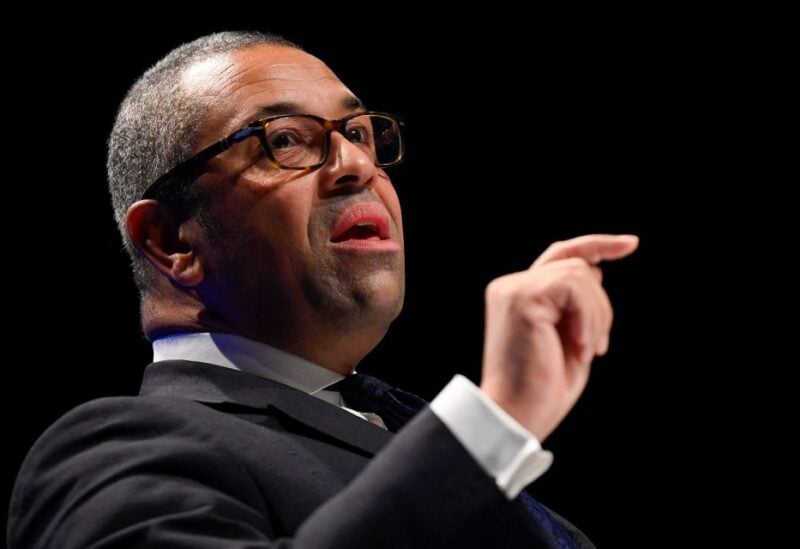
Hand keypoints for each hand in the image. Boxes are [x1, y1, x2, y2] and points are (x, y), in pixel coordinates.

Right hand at [479, 234, 638, 440]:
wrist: (518, 416)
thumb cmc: (544, 388)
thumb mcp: (571, 337)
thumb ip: (578, 303)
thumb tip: (596, 271)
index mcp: (520, 295)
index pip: (561, 255)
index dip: (597, 245)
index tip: (631, 244)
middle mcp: (511, 286)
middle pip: (578, 266)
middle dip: (601, 306)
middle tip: (597, 348)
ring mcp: (513, 289)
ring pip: (580, 274)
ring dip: (596, 316)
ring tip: (587, 350)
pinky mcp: (521, 297)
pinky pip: (573, 287)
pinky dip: (587, 318)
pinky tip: (580, 346)